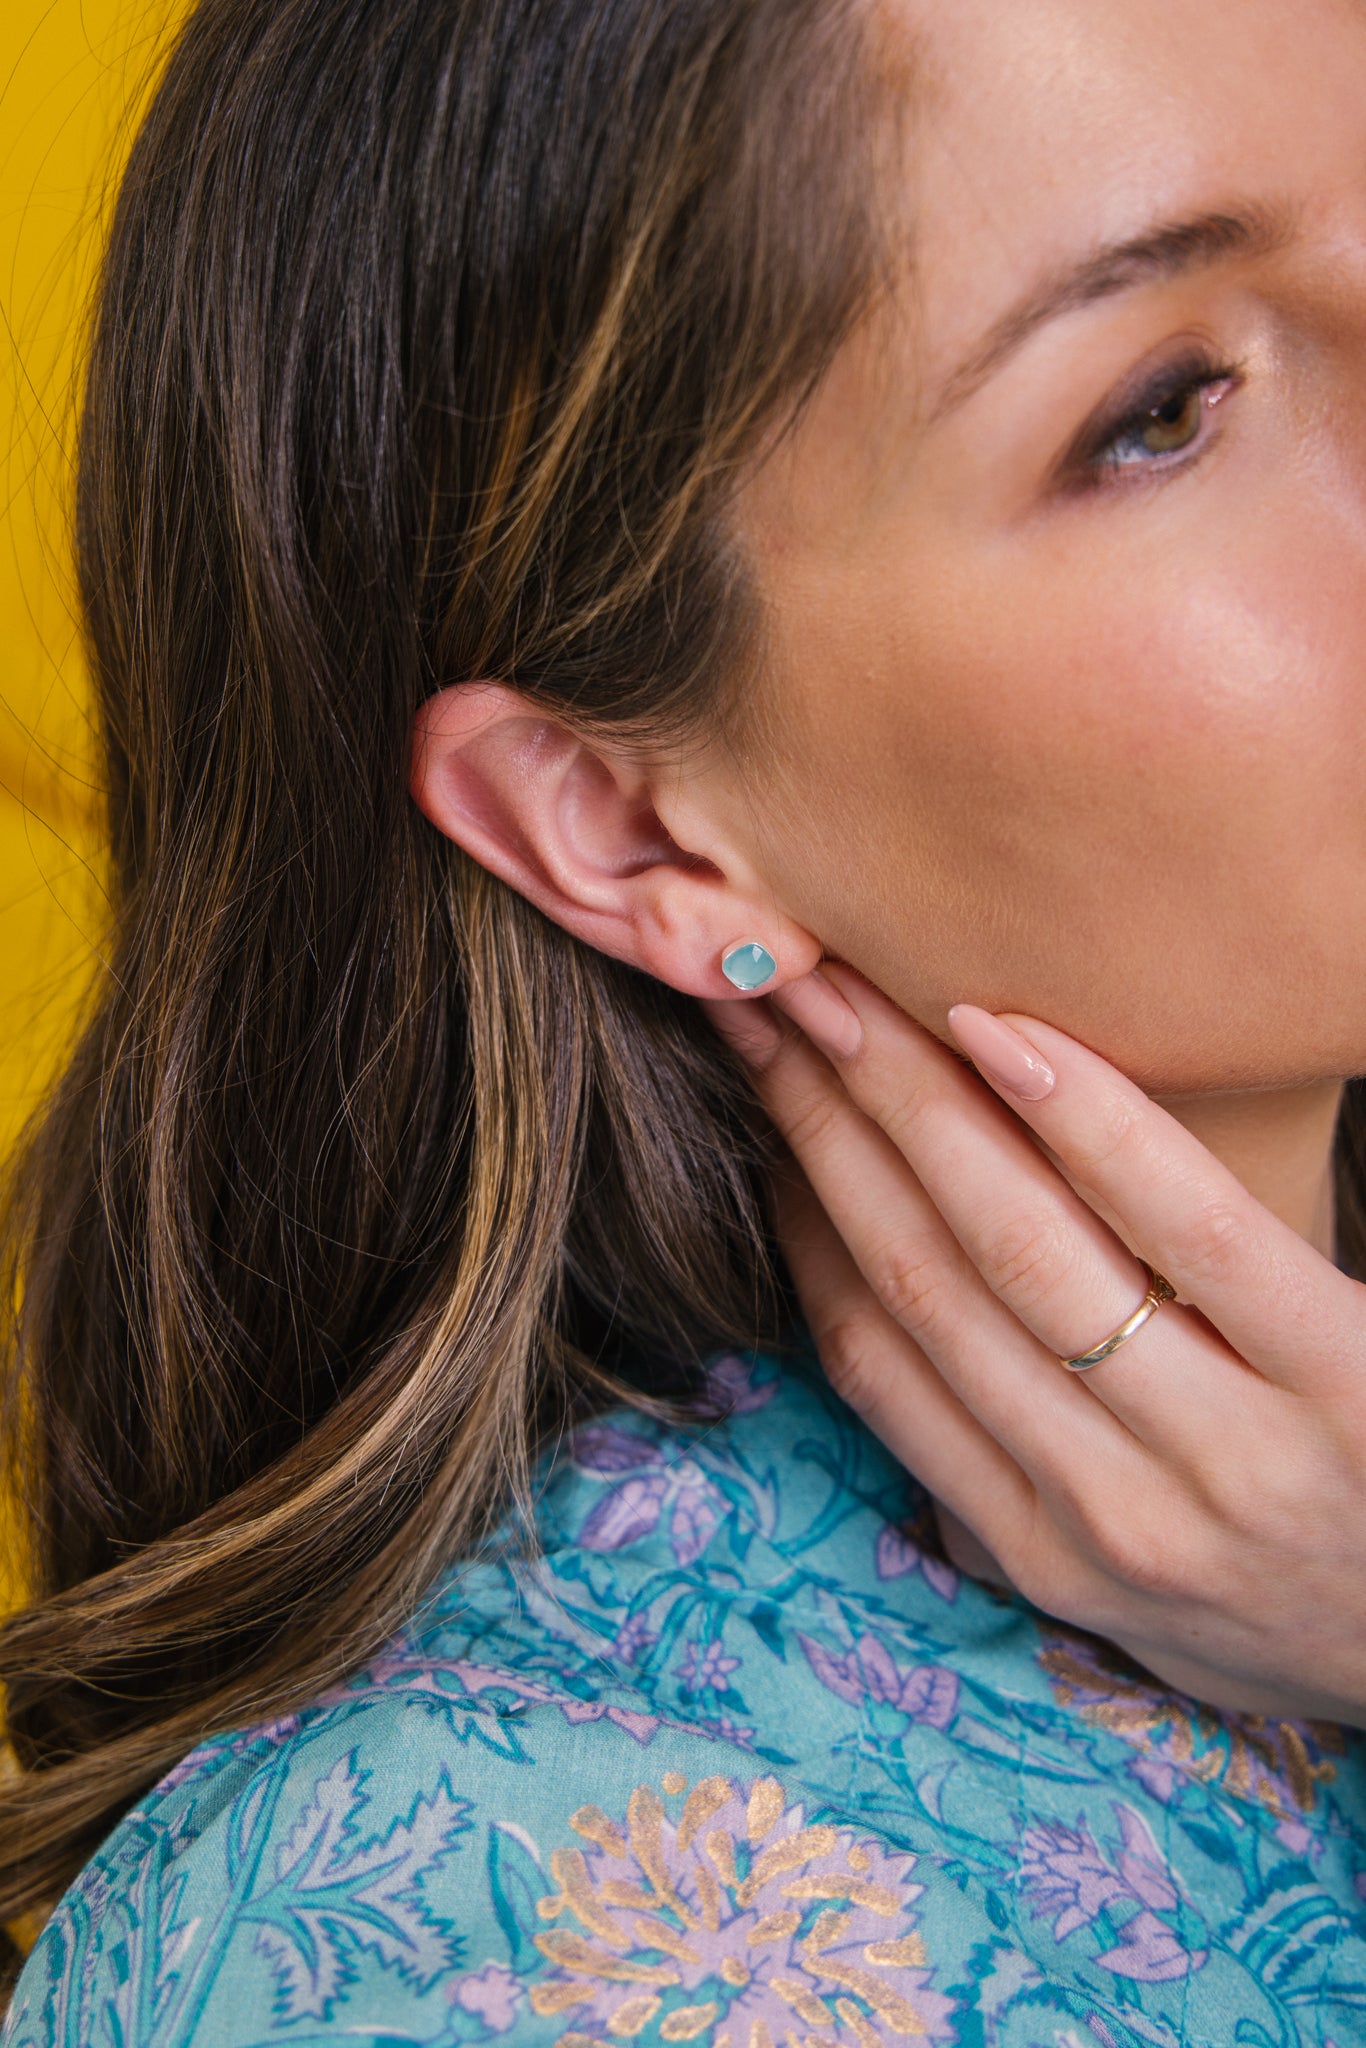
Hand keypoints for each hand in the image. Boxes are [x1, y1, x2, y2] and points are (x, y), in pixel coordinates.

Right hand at [701, 961, 1365, 1725]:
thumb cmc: (1301, 1610)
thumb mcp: (1140, 1614)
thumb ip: (1019, 1508)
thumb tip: (896, 1380)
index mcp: (1041, 1552)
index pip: (874, 1357)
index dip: (798, 1212)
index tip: (758, 1101)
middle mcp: (1107, 1511)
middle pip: (924, 1280)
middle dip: (827, 1121)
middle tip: (767, 997)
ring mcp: (1222, 1454)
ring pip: (1024, 1252)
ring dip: (919, 1106)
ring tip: (853, 996)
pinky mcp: (1343, 1382)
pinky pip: (1193, 1231)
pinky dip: (1093, 1127)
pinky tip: (1012, 1037)